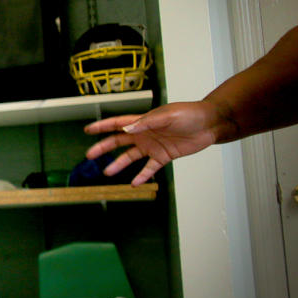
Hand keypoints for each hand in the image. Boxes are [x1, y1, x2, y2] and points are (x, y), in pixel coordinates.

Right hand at [82, 101, 224, 184]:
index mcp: (143, 122)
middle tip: (90, 155)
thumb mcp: (166, 116)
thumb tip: (125, 131)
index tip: (88, 130)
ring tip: (107, 172)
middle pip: (119, 142)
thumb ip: (146, 123)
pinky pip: (150, 168)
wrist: (209, 123)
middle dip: (103, 148)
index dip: (102, 126)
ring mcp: (153, 146)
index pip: (117, 124)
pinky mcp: (164, 156)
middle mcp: (144, 134)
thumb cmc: (189, 114)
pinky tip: (134, 183)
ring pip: (131, 157)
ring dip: (119, 164)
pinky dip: (142, 175)